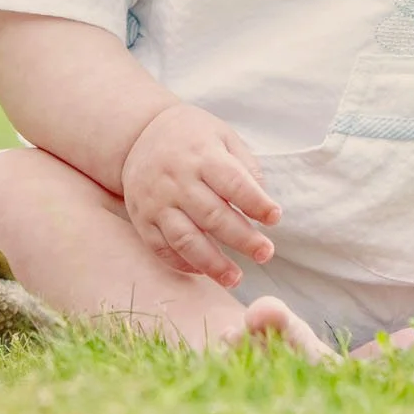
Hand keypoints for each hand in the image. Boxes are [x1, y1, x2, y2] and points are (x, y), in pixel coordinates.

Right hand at [121, 103, 281, 287]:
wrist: (138, 135)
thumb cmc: (192, 137)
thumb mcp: (222, 136)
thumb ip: (245, 166)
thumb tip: (262, 201)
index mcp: (202, 155)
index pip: (233, 182)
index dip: (255, 202)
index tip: (274, 218)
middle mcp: (177, 179)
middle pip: (212, 216)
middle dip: (242, 239)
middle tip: (265, 253)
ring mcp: (156, 201)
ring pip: (185, 239)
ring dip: (212, 263)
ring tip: (236, 278)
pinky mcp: (142, 219)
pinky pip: (161, 248)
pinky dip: (183, 264)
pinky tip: (204, 272)